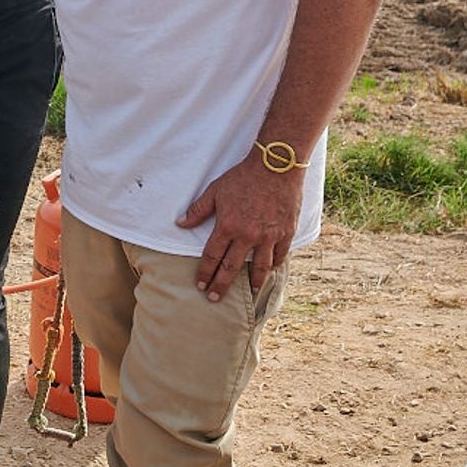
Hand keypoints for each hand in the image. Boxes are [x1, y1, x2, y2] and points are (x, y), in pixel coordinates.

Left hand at [176, 148, 302, 300]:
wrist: (275, 167)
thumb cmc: (243, 177)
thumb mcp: (216, 190)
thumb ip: (198, 210)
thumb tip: (180, 223)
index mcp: (228, 226)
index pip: (212, 257)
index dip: (205, 273)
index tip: (200, 285)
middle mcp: (248, 236)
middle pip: (231, 268)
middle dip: (221, 285)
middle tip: (214, 299)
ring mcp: (268, 236)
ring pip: (259, 268)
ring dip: (252, 282)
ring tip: (248, 293)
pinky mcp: (285, 233)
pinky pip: (279, 256)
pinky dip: (274, 266)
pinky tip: (269, 271)